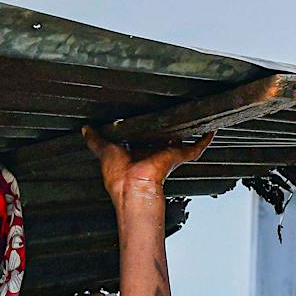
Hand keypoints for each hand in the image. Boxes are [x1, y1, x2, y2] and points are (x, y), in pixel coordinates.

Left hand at [80, 125, 210, 211]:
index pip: (142, 137)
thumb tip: (85, 130)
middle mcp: (152, 154)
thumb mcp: (103, 150)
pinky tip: (210, 131)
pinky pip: (196, 148)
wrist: (133, 186)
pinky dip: (204, 141)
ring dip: (184, 130)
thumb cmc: (119, 175)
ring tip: (189, 114)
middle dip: (165, 126)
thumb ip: (94, 140)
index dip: (144, 127)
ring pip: (179, 140)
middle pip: (162, 137)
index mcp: (136, 154)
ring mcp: (167, 155)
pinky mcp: (178, 155)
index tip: (145, 115)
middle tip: (169, 110)